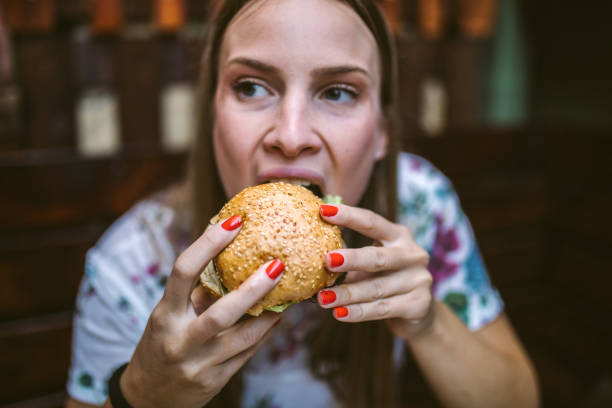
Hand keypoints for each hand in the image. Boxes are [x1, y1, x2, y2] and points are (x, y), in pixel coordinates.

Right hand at [120, 215, 284, 407]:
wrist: (148, 398)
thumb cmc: (162, 343)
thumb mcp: (168, 315)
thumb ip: (196, 292)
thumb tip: (235, 255)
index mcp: (164, 315)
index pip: (183, 271)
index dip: (208, 242)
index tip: (234, 221)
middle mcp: (180, 340)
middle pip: (221, 314)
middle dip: (253, 289)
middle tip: (279, 265)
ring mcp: (199, 364)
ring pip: (243, 338)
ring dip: (270, 313)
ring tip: (289, 292)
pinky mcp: (215, 381)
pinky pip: (247, 353)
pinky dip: (264, 332)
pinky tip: (277, 316)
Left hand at [317, 204, 433, 338]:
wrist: (419, 312)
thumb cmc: (385, 279)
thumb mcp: (372, 264)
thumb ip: (349, 259)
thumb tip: (307, 257)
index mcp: (398, 236)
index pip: (372, 222)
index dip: (349, 216)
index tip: (323, 211)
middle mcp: (412, 254)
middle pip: (377, 257)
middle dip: (351, 259)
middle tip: (326, 261)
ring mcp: (418, 280)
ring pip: (376, 288)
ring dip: (347, 294)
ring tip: (322, 299)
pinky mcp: (419, 304)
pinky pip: (382, 309)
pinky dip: (358, 312)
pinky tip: (339, 314)